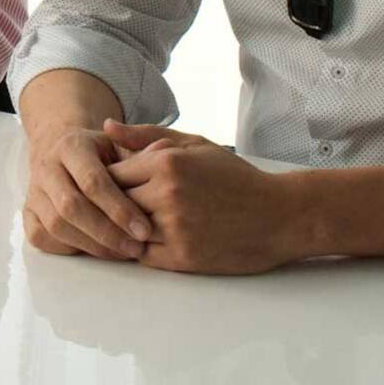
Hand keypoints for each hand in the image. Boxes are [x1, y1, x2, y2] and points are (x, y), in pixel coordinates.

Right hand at [23, 124, 153, 260]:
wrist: (62, 150)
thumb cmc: (101, 153)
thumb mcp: (120, 144)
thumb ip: (140, 151)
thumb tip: (162, 152)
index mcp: (71, 145)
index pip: (93, 181)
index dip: (119, 208)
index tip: (144, 229)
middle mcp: (46, 166)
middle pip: (71, 206)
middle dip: (106, 232)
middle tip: (135, 248)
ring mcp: (33, 190)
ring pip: (56, 225)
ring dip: (91, 244)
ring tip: (122, 253)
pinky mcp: (28, 213)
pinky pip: (43, 237)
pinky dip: (70, 249)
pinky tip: (97, 251)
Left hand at [105, 120, 303, 274]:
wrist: (278, 215)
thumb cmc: (234, 176)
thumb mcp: (194, 144)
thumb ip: (146, 135)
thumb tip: (106, 126)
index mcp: (167, 162)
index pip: (112, 173)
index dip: (109, 179)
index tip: (114, 183)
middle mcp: (166, 194)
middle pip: (115, 202)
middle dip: (114, 204)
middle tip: (119, 204)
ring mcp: (174, 228)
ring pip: (126, 230)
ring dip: (127, 227)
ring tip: (134, 221)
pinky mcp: (183, 258)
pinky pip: (143, 255)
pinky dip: (142, 248)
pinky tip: (154, 238)